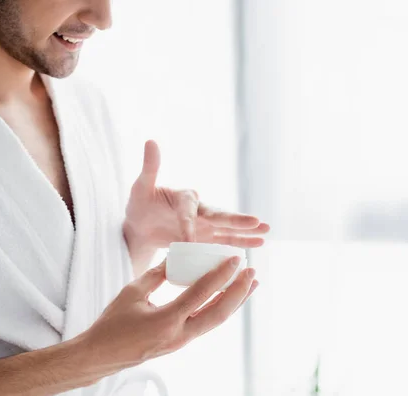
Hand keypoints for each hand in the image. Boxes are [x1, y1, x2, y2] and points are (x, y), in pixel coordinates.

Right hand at [80, 256, 257, 373]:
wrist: (102, 354)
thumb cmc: (113, 323)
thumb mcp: (132, 292)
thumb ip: (157, 275)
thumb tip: (175, 259)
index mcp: (166, 320)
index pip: (201, 293)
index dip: (220, 275)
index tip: (234, 260)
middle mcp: (179, 334)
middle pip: (219, 312)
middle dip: (238, 291)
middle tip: (251, 272)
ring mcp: (181, 341)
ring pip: (215, 321)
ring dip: (234, 302)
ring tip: (249, 285)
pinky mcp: (179, 342)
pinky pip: (205, 324)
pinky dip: (219, 309)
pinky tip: (226, 298)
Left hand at [124, 140, 269, 246]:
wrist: (141, 227)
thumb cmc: (140, 205)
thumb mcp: (142, 187)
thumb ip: (150, 167)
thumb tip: (151, 140)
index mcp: (184, 196)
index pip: (188, 209)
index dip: (188, 223)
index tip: (187, 239)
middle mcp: (199, 208)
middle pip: (218, 215)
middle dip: (236, 220)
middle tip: (256, 222)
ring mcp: (205, 223)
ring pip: (227, 228)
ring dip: (247, 230)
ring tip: (267, 231)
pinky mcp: (206, 236)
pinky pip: (225, 240)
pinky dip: (241, 241)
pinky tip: (260, 243)